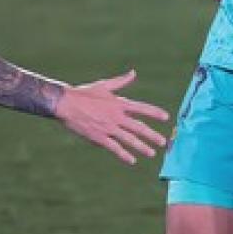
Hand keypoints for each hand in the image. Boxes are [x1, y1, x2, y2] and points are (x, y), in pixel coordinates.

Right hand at [54, 70, 169, 164]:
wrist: (66, 104)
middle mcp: (116, 116)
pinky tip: (132, 160)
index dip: (154, 112)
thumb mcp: (105, 85)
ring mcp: (108, 128)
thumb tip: (133, 73)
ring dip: (142, 147)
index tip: (166, 117)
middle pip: (139, 127)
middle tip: (163, 142)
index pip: (141, 108)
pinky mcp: (99, 137)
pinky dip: (124, 154)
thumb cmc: (84, 93)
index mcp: (119, 103)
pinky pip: (115, 148)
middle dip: (152, 135)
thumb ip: (121, 81)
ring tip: (152, 153)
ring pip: (129, 140)